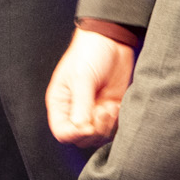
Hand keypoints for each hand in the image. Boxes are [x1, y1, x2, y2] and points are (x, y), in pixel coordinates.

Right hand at [46, 27, 136, 147]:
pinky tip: (117, 106)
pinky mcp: (110, 109)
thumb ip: (81, 104)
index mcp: (61, 104)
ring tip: (110, 107)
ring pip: (98, 136)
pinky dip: (117, 123)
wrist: (112, 40)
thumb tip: (82, 128)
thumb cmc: (89, 53)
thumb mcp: (82, 78)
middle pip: (81, 139)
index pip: (62, 133)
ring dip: (106, 127)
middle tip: (102, 110)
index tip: (88, 125)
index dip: (75, 134)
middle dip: (94, 130)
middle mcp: (76, 111)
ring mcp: (94, 111)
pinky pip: (113, 128)